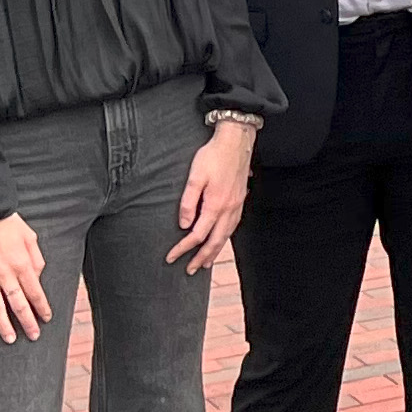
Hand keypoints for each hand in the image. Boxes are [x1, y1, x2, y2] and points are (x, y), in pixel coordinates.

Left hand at [168, 116, 257, 270]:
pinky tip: (220, 239)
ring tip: (206, 261)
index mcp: (216, 205)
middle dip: (202, 257)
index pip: (198, 235)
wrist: (237, 140)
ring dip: (215, 251)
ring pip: (226, 235)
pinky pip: (233, 226)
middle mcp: (229, 209)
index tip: (171, 257)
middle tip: (190, 270)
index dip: (183, 248)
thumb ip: (188, 202)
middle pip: (215, 241)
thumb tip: (184, 224)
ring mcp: (237, 205)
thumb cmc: (213, 156)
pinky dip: (225, 238)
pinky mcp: (240, 200)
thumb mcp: (195, 177)